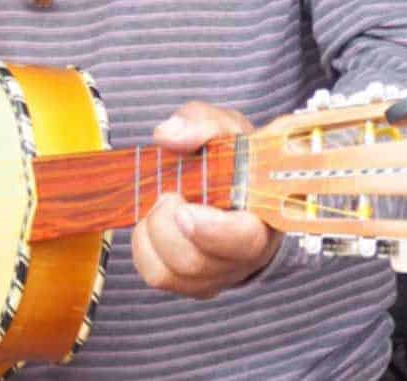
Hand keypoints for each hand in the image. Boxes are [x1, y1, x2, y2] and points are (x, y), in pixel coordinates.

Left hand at [131, 101, 280, 299]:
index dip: (211, 231)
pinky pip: (154, 274)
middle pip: (195, 262)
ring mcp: (215, 275)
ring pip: (168, 273)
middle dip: (166, 224)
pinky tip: (155, 219)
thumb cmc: (236, 159)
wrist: (236, 184)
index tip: (185, 209)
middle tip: (166, 192)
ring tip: (161, 201)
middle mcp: (242, 257)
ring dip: (152, 232)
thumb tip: (168, 135)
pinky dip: (144, 244)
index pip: (243, 241)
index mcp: (263, 218)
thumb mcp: (227, 128)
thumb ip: (202, 124)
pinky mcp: (190, 282)